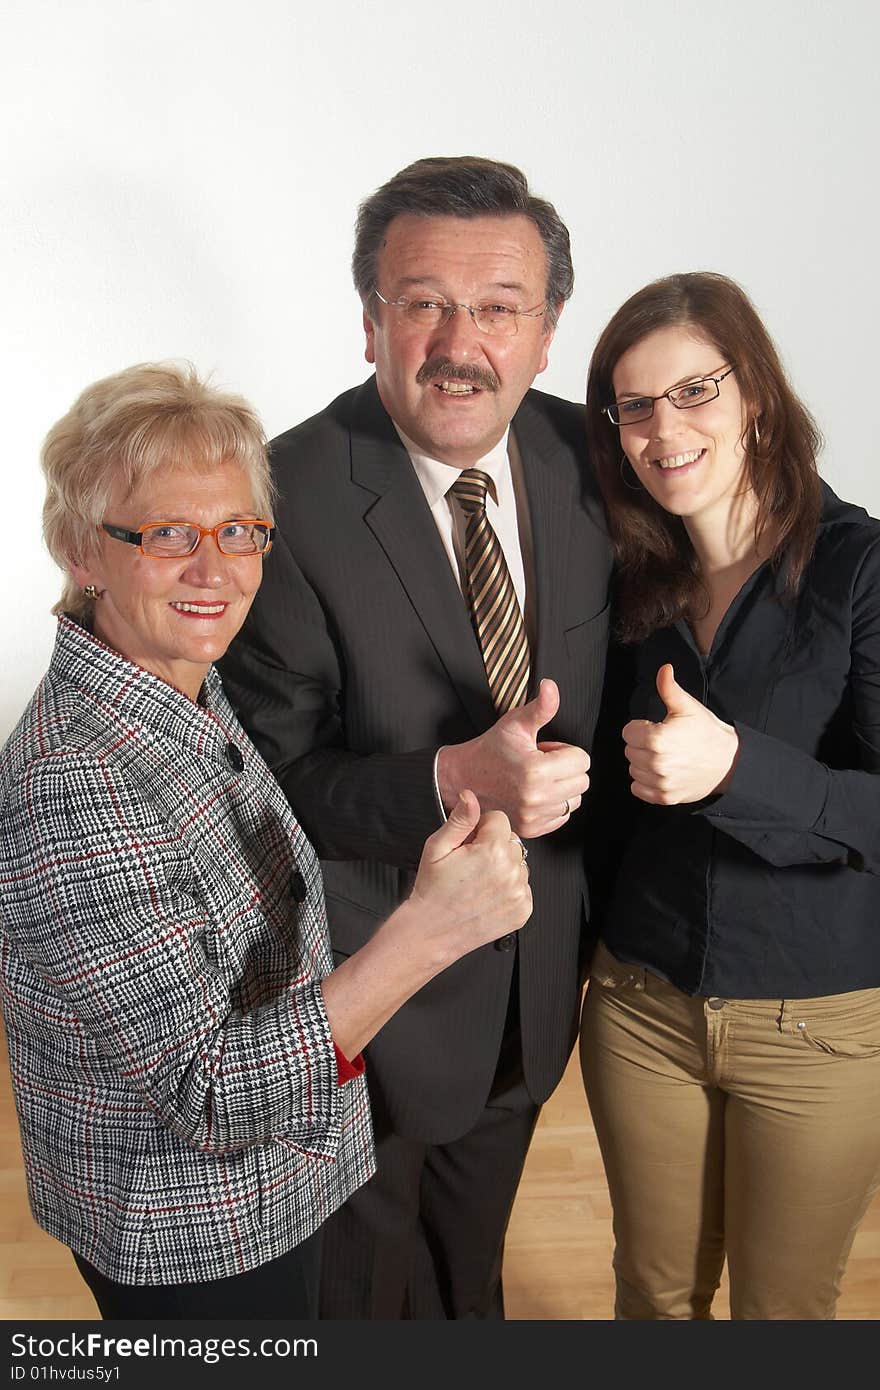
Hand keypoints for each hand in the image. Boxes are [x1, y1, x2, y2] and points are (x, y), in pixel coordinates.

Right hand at [410, 790, 532, 957]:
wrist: (432, 931)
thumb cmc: (432, 890)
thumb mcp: (437, 847)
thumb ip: (459, 819)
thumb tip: (471, 796)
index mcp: (492, 851)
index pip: (500, 819)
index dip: (481, 828)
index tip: (469, 844)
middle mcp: (511, 871)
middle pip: (511, 840)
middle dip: (493, 846)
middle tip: (471, 864)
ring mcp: (520, 893)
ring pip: (519, 863)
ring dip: (503, 867)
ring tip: (478, 881)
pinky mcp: (523, 910)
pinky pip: (523, 886)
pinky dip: (509, 887)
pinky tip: (488, 894)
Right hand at [436, 678, 589, 838]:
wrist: (463, 778)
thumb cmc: (490, 750)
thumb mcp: (515, 724)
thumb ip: (540, 708)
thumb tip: (551, 686)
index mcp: (535, 771)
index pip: (582, 761)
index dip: (565, 751)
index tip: (544, 751)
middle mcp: (536, 798)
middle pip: (582, 782)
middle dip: (566, 769)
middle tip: (541, 763)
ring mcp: (533, 817)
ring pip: (574, 800)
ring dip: (562, 788)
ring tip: (537, 779)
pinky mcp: (530, 829)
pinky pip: (562, 817)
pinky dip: (554, 805)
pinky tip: (535, 794)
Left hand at [623, 663, 739, 804]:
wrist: (729, 762)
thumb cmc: (707, 733)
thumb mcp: (688, 707)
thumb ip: (669, 688)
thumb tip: (663, 669)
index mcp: (657, 739)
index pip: (628, 732)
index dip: (640, 728)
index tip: (655, 728)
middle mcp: (655, 763)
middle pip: (629, 751)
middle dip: (642, 745)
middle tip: (663, 742)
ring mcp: (660, 782)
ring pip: (633, 770)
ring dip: (643, 764)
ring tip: (663, 757)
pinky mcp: (665, 797)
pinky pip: (638, 789)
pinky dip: (645, 783)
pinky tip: (660, 773)